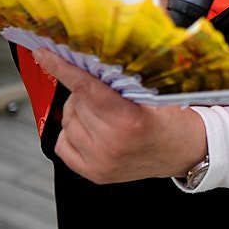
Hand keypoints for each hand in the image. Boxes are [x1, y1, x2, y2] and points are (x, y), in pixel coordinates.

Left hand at [35, 49, 205, 183]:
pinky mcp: (94, 173)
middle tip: (104, 92)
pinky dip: (72, 131)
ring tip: (103, 112)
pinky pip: (63, 143)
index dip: (63, 68)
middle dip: (84, 92)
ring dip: (78, 111)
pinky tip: (91, 128)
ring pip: (67, 122)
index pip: (86, 88)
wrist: (184, 151)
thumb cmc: (172, 120)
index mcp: (129, 121)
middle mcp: (112, 144)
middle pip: (76, 103)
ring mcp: (101, 162)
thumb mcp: (153, 94)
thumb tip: (89, 59)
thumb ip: (121, 81)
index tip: (44, 55)